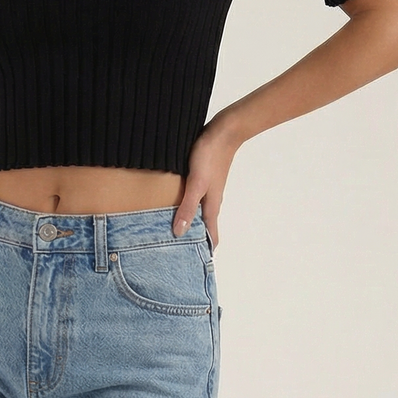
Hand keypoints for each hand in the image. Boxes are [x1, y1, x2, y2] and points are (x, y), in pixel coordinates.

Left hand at [171, 112, 242, 246]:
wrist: (224, 130)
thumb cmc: (210, 156)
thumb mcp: (196, 184)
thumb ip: (187, 207)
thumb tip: (179, 233)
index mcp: (211, 207)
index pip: (211, 237)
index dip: (205, 252)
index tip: (194, 266)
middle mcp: (211, 202)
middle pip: (203, 228)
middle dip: (194, 242)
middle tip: (176, 253)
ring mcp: (208, 191)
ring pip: (198, 214)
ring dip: (189, 225)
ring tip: (172, 234)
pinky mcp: (203, 180)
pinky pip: (194, 200)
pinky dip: (186, 209)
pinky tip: (174, 206)